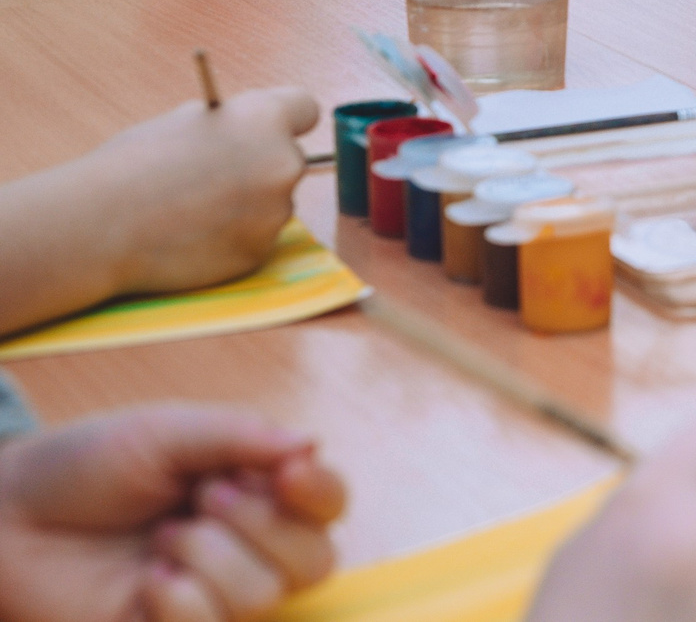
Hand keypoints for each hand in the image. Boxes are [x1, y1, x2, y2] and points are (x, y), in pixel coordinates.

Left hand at [0, 403, 344, 621]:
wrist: (9, 518)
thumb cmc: (84, 466)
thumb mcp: (165, 431)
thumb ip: (241, 435)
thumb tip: (311, 445)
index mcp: (253, 489)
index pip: (326, 503)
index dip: (322, 493)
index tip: (290, 475)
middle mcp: (245, 546)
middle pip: (315, 559)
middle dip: (260, 524)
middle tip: (200, 499)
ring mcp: (212, 595)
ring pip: (265, 595)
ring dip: (209, 558)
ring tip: (158, 542)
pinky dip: (180, 602)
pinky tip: (145, 583)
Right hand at [88, 89, 319, 300]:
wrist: (101, 224)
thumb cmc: (132, 165)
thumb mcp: (183, 122)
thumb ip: (228, 124)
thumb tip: (248, 130)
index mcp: (265, 119)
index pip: (305, 109)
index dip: (287, 120)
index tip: (276, 130)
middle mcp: (283, 162)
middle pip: (288, 160)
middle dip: (260, 168)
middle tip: (216, 179)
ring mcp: (275, 211)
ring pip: (272, 204)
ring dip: (246, 207)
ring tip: (191, 212)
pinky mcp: (259, 251)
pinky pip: (254, 239)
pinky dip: (231, 240)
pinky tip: (191, 238)